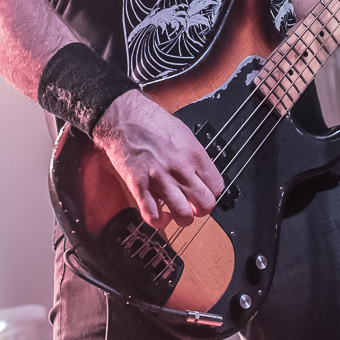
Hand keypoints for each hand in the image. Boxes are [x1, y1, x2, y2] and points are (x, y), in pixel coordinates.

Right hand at [92, 89, 224, 228]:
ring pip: (183, 215)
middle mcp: (180, 168)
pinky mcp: (139, 186)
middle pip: (205, 204)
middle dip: (201, 209)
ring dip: (182, 218)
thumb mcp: (183, 134)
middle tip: (194, 205)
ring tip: (178, 212)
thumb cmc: (150, 121)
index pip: (216, 186)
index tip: (204, 191)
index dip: (211, 192)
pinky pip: (152, 215)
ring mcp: (160, 179)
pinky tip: (160, 215)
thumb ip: (194, 156)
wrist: (123, 118)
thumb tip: (202, 174)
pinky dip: (158, 221)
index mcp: (194, 154)